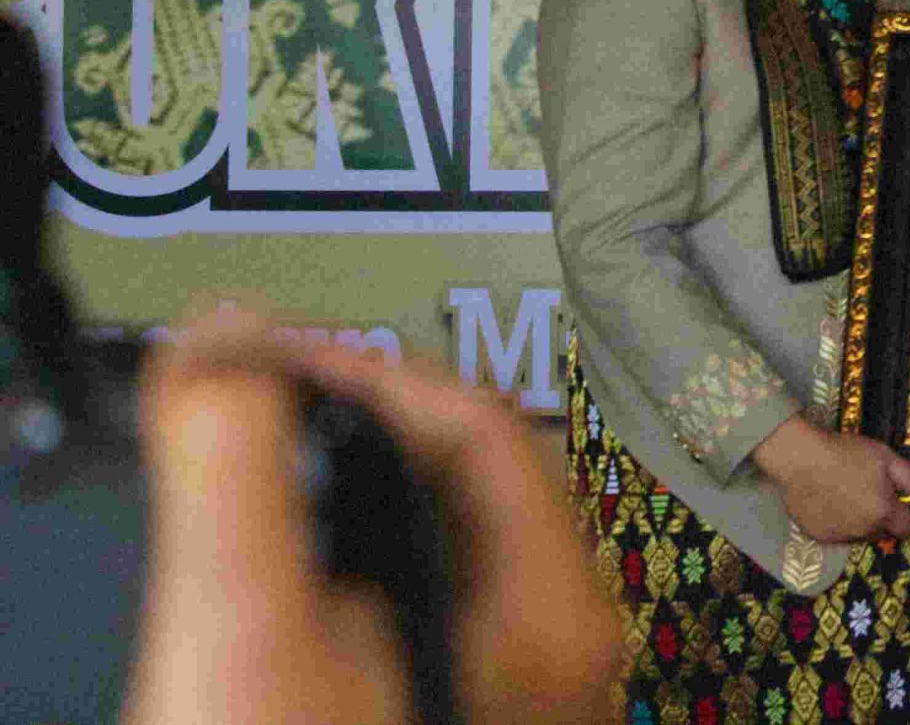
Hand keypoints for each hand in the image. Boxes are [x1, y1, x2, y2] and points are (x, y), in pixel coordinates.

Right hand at [121, 308, 620, 724]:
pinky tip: (273, 574)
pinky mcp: (478, 713)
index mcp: (545, 617)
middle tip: (239, 391)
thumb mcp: (258, 656)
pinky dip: (350, 558)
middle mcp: (559, 651)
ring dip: (346, 486)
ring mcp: (524, 690)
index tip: (255, 355)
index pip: (475, 425)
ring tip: (242, 456)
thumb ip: (236, 489)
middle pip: (469, 476)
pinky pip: (428, 600)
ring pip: (447, 540)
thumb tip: (221, 349)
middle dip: (351, 418)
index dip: (361, 370)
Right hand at [751, 415, 909, 542]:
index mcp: (884, 512)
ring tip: (850, 495)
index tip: (906, 507)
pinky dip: (839, 524)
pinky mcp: (819, 536)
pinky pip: (837, 535)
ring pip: (860, 535)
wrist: (800, 458)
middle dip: (885, 518)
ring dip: (862, 523)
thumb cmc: (845, 453)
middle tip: (873, 492)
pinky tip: (831, 502)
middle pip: (884, 532)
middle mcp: (864, 530)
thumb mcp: (885, 458)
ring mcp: (840, 536)